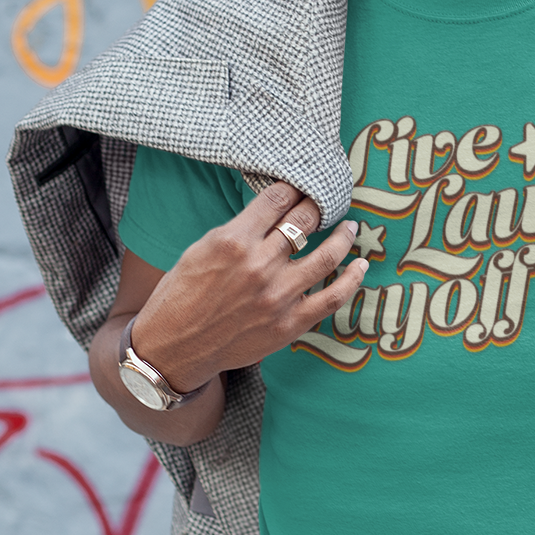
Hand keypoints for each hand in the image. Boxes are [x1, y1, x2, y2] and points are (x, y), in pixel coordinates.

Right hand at [131, 181, 367, 390]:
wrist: (173, 348)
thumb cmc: (181, 295)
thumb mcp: (201, 249)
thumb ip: (239, 229)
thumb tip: (273, 210)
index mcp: (233, 240)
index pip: (278, 199)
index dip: (294, 188)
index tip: (301, 186)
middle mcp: (259, 265)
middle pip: (305, 221)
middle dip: (318, 205)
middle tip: (324, 200)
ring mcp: (278, 296)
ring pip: (328, 255)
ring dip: (344, 235)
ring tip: (350, 227)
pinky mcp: (289, 324)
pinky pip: (332, 298)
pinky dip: (352, 279)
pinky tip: (360, 265)